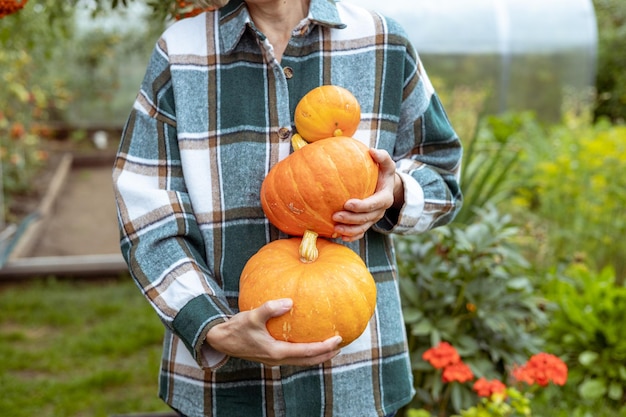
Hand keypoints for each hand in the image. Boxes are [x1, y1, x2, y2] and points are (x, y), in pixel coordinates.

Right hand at [205, 298, 342, 366]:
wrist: (220, 340)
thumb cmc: (236, 328)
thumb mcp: (252, 316)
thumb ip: (270, 308)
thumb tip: (290, 302)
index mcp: (276, 352)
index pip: (306, 352)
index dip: (324, 347)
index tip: (338, 339)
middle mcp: (278, 358)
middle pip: (308, 360)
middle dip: (326, 354)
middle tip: (341, 345)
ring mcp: (274, 359)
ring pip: (302, 360)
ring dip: (317, 354)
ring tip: (330, 345)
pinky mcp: (271, 355)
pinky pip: (294, 355)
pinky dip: (305, 351)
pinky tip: (308, 339)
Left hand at [332, 148, 403, 241]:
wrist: (385, 187)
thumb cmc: (383, 173)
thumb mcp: (387, 164)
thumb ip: (382, 156)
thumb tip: (372, 150)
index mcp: (385, 198)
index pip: (373, 204)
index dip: (361, 206)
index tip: (347, 203)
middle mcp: (379, 211)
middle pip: (366, 219)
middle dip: (351, 219)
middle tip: (335, 216)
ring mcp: (373, 219)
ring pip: (362, 228)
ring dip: (349, 230)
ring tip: (335, 228)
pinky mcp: (366, 224)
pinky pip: (360, 233)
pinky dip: (351, 236)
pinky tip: (339, 237)